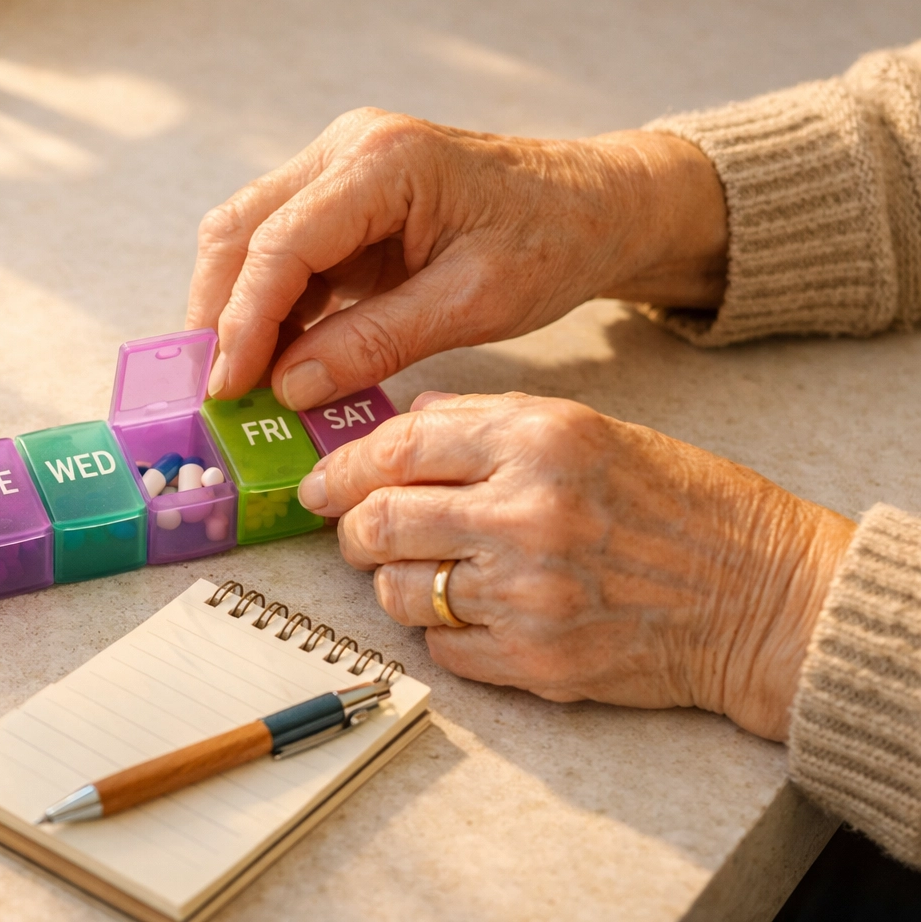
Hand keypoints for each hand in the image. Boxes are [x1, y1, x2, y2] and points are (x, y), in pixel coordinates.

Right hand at [186, 109, 728, 407]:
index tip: (227, 388)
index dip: (244, 321)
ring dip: (235, 310)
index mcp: (385, 162)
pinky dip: (268, 305)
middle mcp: (347, 148)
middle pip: (240, 229)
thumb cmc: (551, 243)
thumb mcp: (473, 303)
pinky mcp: (340, 194)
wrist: (595, 204)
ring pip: (247, 237)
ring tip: (238, 383)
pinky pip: (281, 249)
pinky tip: (274, 358)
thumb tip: (287, 388)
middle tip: (214, 390)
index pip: (281, 243)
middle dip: (218, 312)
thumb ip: (376, 343)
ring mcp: (338, 165)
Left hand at [296, 391, 855, 740]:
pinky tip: (477, 611)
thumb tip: (403, 424)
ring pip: (398, 592)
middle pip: (379, 523)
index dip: (344, 466)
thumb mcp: (589, 428)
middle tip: (356, 532)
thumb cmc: (678, 505)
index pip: (399, 447)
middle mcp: (528, 514)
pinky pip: (441, 648)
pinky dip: (441, 631)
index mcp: (541, 440)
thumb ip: (486, 421)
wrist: (761, 596)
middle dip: (351, 530)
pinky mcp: (537, 662)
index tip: (322, 482)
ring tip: (426, 571)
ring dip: (395, 582)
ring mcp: (529, 595)